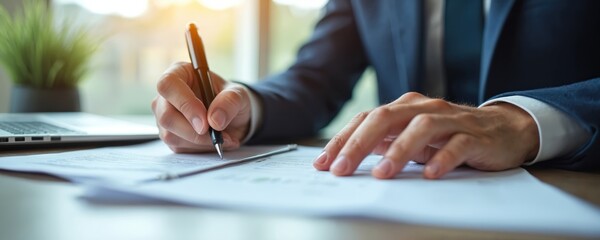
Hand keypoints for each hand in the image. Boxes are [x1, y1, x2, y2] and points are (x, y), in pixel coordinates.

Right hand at [151, 62, 251, 152]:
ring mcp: (165, 116)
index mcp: (180, 73)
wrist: (233, 118)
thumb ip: (230, 102)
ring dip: (200, 141)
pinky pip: (178, 147)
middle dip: (192, 130)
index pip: (168, 85)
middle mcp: (167, 95)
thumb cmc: (231, 99)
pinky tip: (216, 142)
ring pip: (171, 135)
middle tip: (217, 135)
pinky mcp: (170, 135)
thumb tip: (215, 120)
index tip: (205, 121)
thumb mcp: (238, 95)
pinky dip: (200, 148)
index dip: (185, 104)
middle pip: (166, 115)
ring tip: (224, 138)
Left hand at [313, 92, 539, 178]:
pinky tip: (429, 175)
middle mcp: (424, 108)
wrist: (504, 130)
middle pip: (386, 118)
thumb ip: (384, 142)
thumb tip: (346, 158)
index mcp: (404, 107)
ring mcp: (450, 120)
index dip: (342, 140)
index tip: (323, 163)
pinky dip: (442, 158)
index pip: (366, 119)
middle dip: (359, 144)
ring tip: (382, 174)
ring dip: (399, 150)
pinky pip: (457, 144)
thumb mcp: (412, 138)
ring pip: (421, 127)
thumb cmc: (450, 135)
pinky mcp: (475, 135)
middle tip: (342, 169)